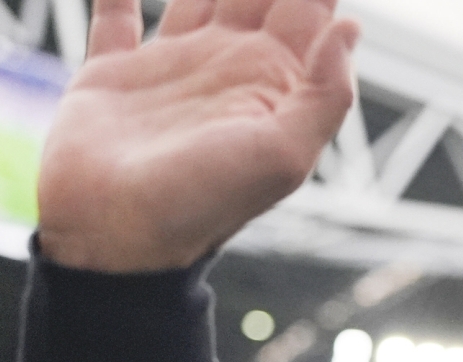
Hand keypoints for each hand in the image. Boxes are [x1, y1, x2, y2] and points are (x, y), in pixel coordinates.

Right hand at [37, 0, 357, 271]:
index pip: (308, 7)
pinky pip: (114, 13)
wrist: (115, 237)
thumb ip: (325, 95)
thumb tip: (352, 29)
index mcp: (273, 81)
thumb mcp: (283, 156)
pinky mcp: (110, 73)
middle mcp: (227, 66)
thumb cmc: (202, 205)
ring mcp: (169, 66)